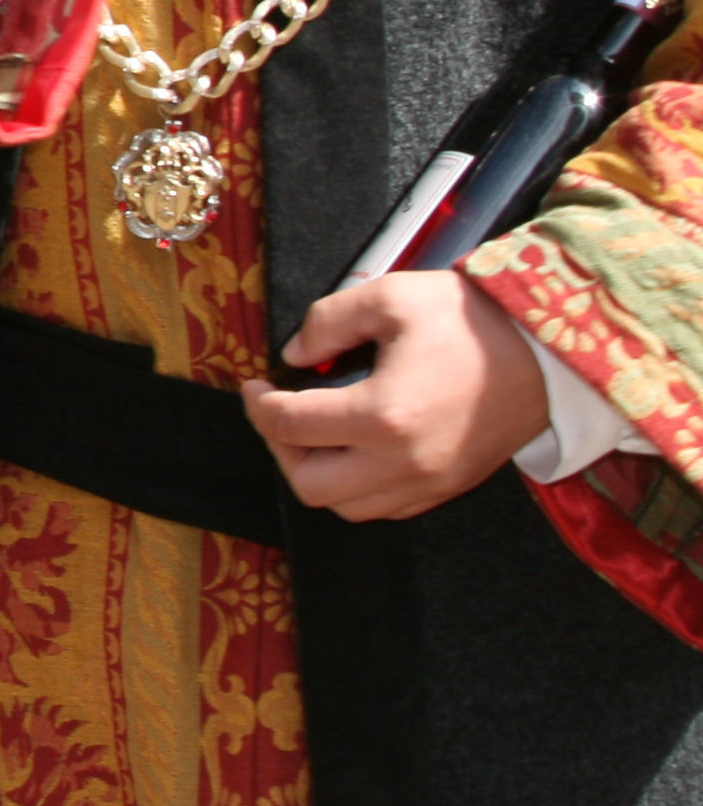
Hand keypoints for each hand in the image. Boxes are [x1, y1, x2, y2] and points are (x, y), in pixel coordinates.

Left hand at [245, 272, 555, 521]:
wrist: (550, 353)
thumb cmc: (474, 321)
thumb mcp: (391, 296)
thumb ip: (328, 321)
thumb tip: (295, 354)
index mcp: (383, 414)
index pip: (289, 426)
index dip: (257, 405)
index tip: (255, 385)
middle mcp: (404, 462)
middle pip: (310, 484)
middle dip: (281, 449)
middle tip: (279, 413)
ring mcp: (430, 482)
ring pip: (346, 507)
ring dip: (318, 474)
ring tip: (314, 433)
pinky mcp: (450, 487)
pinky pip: (386, 508)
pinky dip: (357, 488)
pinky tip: (355, 449)